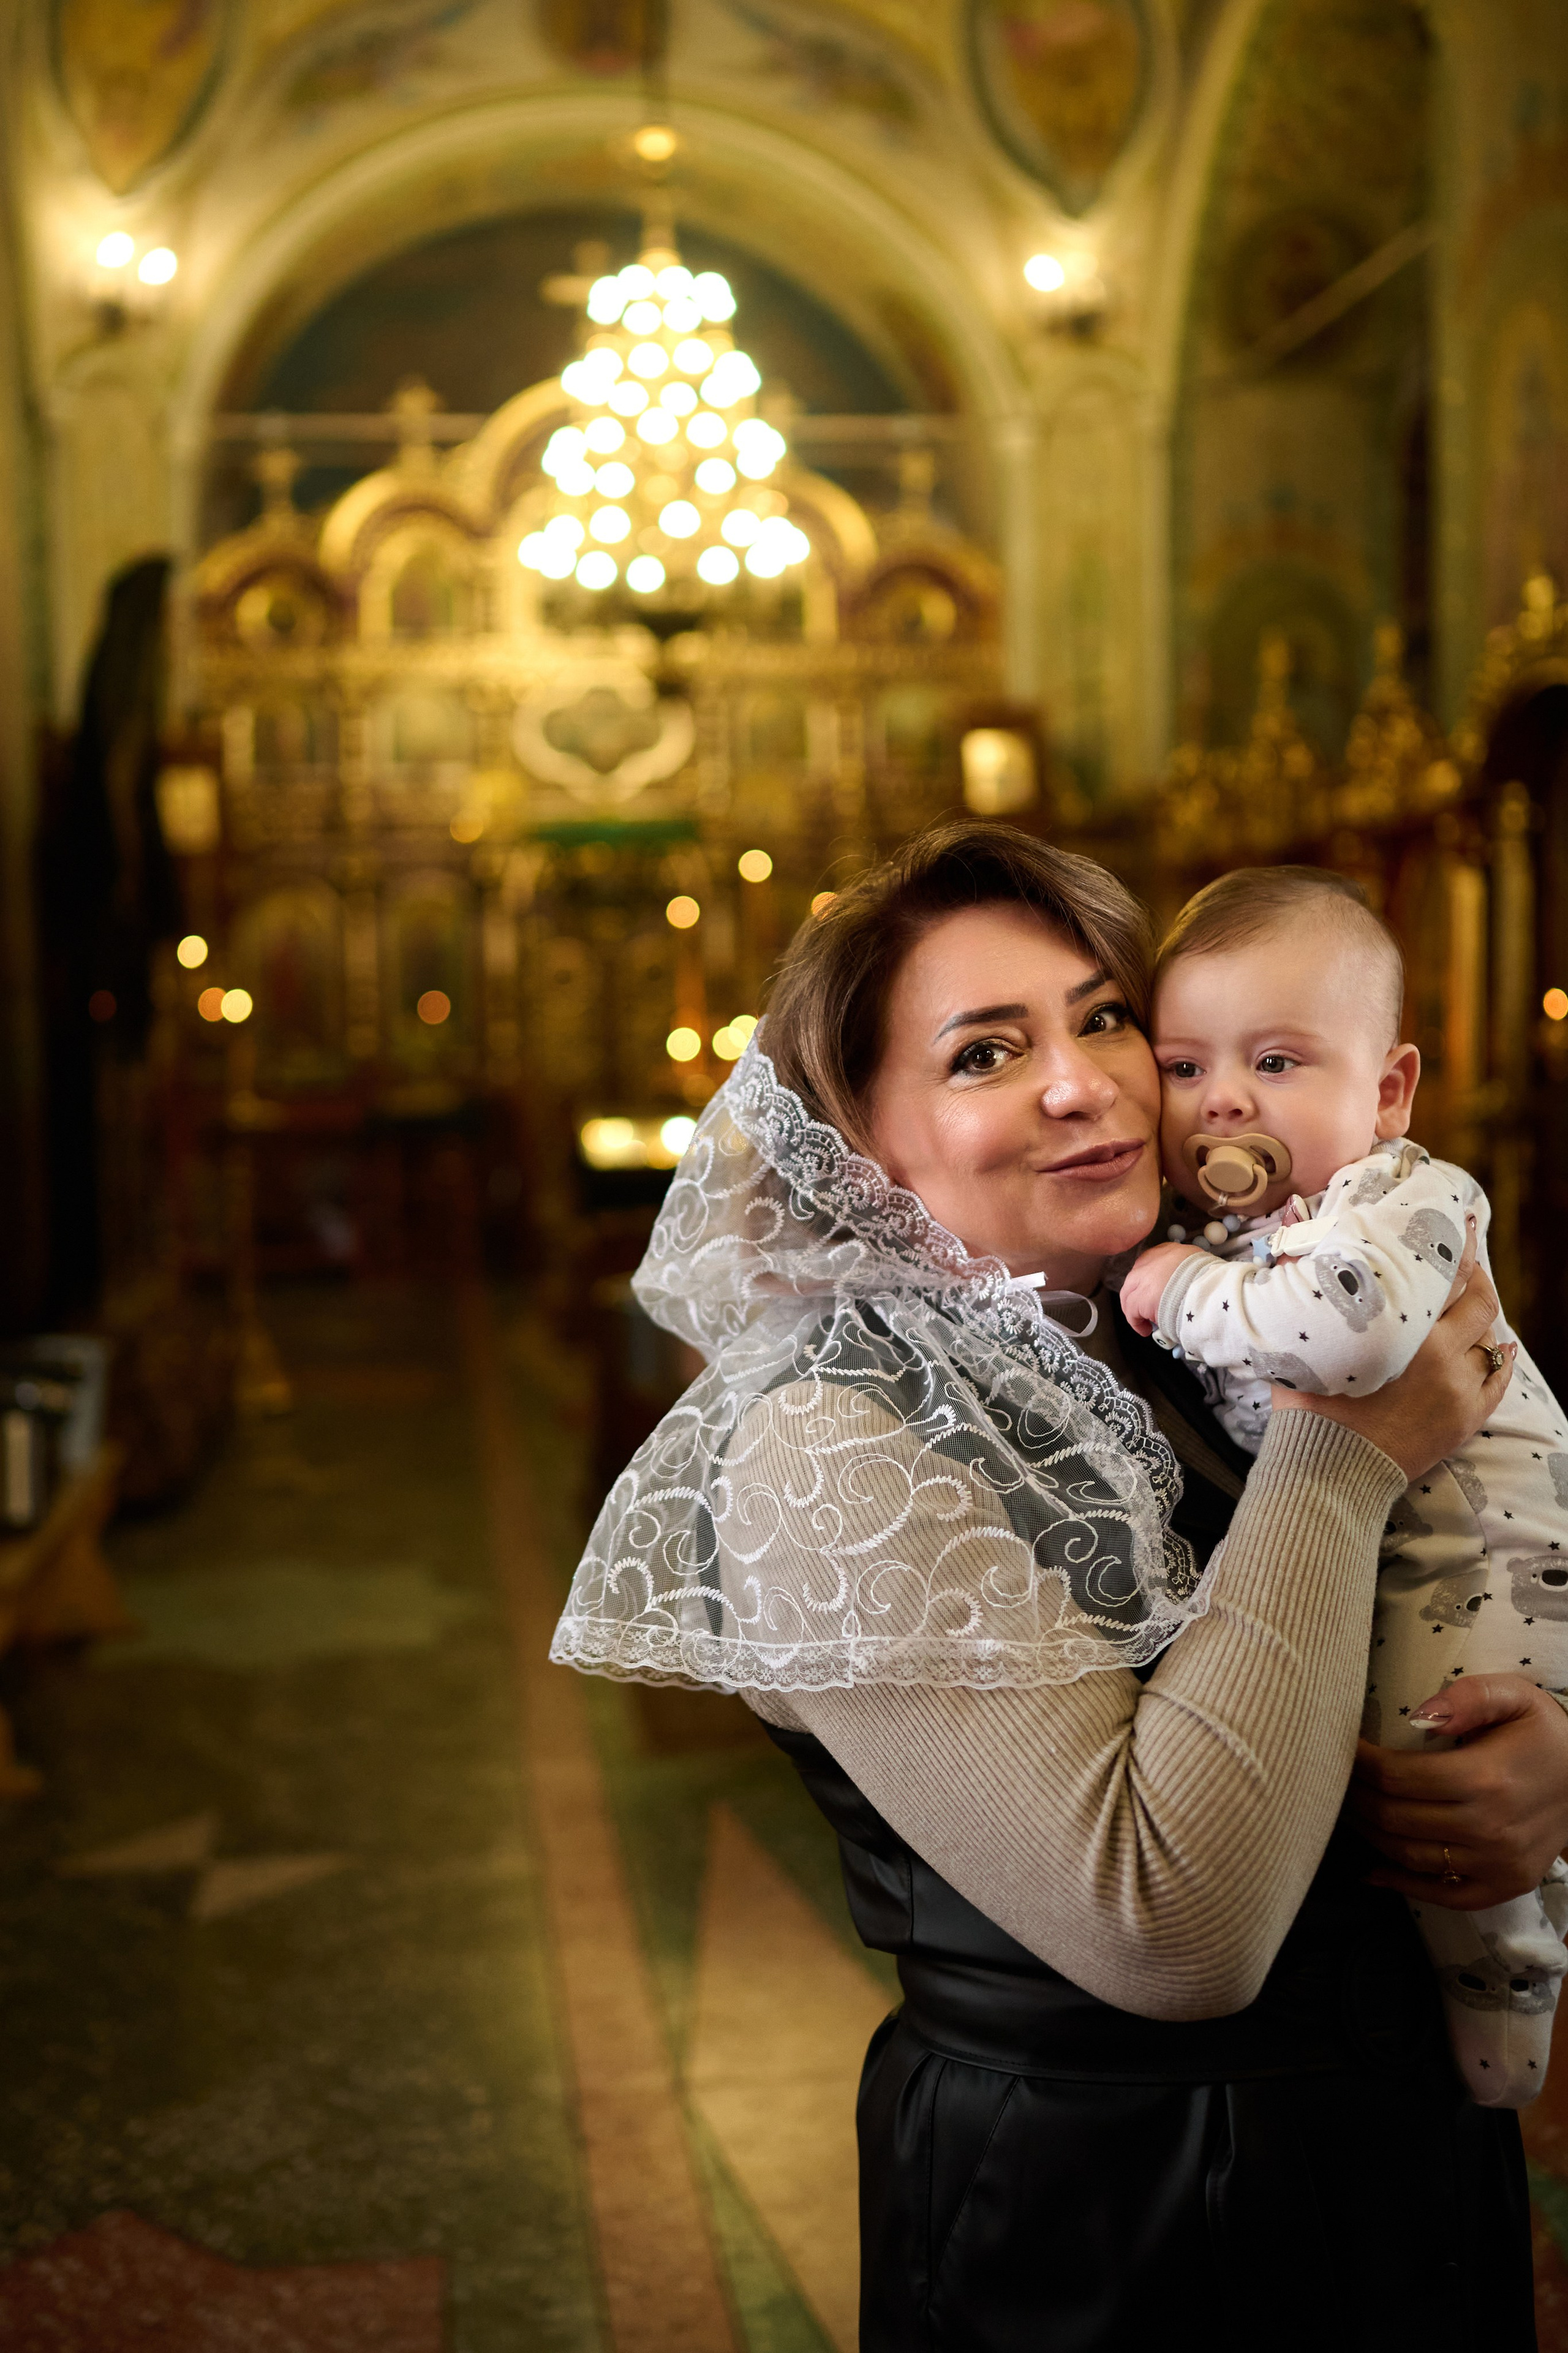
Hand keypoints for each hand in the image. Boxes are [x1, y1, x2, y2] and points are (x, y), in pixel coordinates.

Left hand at [1119, 1242, 1203, 1338]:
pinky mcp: (1140, 1298)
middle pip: (1135, 1276)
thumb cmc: (1212, 1284)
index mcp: (1171, 1251)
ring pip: (1129, 1293)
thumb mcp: (1200, 1267)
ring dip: (1134, 1307)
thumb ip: (1188, 1272)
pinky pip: (1131, 1311)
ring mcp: (1144, 1278)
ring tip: (1144, 1321)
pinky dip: (1136, 1322)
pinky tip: (1144, 1330)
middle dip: (1137, 1292)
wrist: (1212, 1294)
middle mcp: (1154, 1260)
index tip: (1153, 1289)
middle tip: (1143, 1307)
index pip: (1151, 1260)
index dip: (1149, 1277)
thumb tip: (1185, 1287)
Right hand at [1267, 1213, 1513, 1480]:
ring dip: (1481, 1321)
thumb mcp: (1300, 1337)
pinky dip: (1500, 1360)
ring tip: (1472, 1306)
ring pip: (1488, 1340)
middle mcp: (1442, 1354)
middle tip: (1468, 1260)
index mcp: (1404, 1328)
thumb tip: (1290, 1224)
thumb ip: (1299, 1277)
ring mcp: (1459, 1388)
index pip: (1446, 1274)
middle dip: (1476, 1278)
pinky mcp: (1466, 1419)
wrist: (1329, 1472)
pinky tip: (1500, 1347)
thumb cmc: (1309, 1405)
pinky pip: (1497, 1381)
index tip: (1463, 1224)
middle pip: (1479, 1303)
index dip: (1457, 1247)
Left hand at [1351, 1674, 1567, 1908]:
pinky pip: (1441, 1895)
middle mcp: (1488, 1828)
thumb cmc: (1545, 1733)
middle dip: (1354, 1797)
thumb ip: (1467, 1697)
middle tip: (1335, 1778)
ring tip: (1348, 1810)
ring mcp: (1496, 1864)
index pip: (1396, 1777)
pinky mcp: (1503, 1886)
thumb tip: (1418, 1715)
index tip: (1340, 1749)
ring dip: (1368, 1834)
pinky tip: (1372, 1869)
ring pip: (1407, 1856)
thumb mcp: (1516, 1696)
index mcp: (1484, 1778)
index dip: (1358, 1763)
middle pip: (1393, 1817)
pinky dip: (1401, 1885)